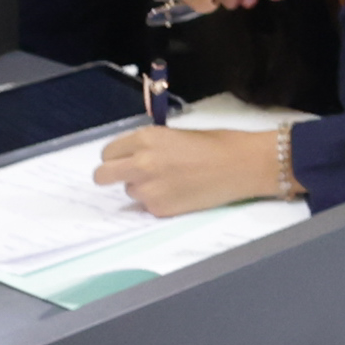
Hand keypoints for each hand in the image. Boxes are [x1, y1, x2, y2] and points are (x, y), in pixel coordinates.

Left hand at [93, 125, 296, 216]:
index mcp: (145, 139)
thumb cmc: (216, 144)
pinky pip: (148, 206)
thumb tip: (135, 157)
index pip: (108, 152)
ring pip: (129, 192)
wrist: (242, 165)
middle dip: (111, 175)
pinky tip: (181, 193)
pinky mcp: (160, 209)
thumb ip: (150, 145)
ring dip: (142, 188)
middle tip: (128, 176)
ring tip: (171, 181)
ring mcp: (148, 189)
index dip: (117, 156)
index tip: (126, 159)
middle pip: (103, 175)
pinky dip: (160, 201)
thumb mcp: (175, 135)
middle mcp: (140, 164)